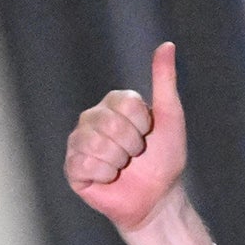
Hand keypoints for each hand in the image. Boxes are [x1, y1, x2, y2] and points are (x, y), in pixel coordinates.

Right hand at [65, 43, 215, 244]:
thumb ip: (165, 80)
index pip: (125, 104)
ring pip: (95, 144)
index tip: (148, 135)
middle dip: (131, 146)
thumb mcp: (170, 117)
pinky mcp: (73, 167)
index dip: (143, 125)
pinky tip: (109, 179)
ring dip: (118, 162)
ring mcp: (80, 143)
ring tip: (123, 168)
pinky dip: (104, 175)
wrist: (158, 199)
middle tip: (136, 156)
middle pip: (109, 124)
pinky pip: (83, 163)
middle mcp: (92, 119)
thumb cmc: (165, 160)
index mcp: (113, 104)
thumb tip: (167, 45)